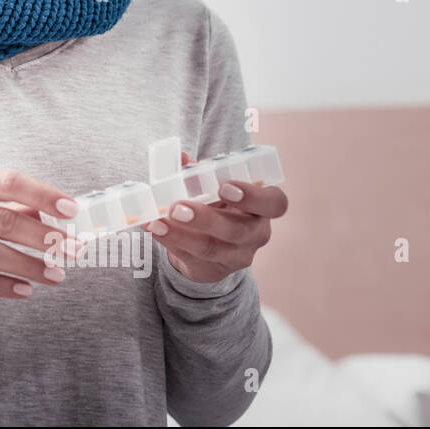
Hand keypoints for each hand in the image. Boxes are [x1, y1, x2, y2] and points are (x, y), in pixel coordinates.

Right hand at [0, 166, 88, 298]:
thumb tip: (59, 217)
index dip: (43, 195)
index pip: (7, 182)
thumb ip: (12, 205)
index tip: (73, 210)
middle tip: (74, 250)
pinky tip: (26, 290)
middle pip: (3, 221)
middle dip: (44, 237)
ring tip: (58, 275)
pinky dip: (2, 286)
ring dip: (29, 266)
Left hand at [144, 151, 287, 283]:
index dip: (254, 196)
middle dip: (206, 219)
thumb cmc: (214, 204)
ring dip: (181, 235)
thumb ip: (197, 171)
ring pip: (212, 249)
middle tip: (178, 208)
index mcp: (261, 207)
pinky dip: (170, 242)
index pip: (274, 203)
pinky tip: (155, 229)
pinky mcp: (214, 270)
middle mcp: (255, 233)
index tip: (224, 187)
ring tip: (158, 222)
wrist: (205, 241)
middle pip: (239, 230)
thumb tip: (181, 158)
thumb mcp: (209, 186)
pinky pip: (193, 260)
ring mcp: (237, 256)